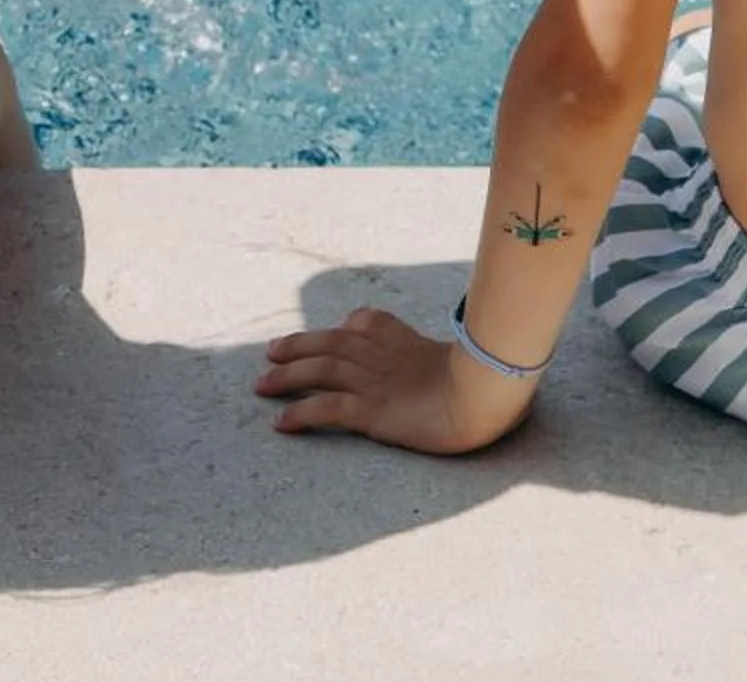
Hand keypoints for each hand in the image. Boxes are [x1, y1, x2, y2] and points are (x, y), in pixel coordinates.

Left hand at [254, 307, 535, 454]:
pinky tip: (281, 423)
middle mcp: (380, 353)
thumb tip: (442, 354)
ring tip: (262, 385)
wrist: (484, 393)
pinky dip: (300, 413)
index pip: (362, 323)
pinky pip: (325, 408)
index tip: (327, 335)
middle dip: (296, 347)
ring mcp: (372, 380)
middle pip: (328, 343)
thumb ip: (438, 350)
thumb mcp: (459, 354)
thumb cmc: (481, 378)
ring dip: (286, 377)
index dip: (338, 330)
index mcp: (402, 337)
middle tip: (270, 354)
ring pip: (318, 371)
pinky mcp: (370, 409)